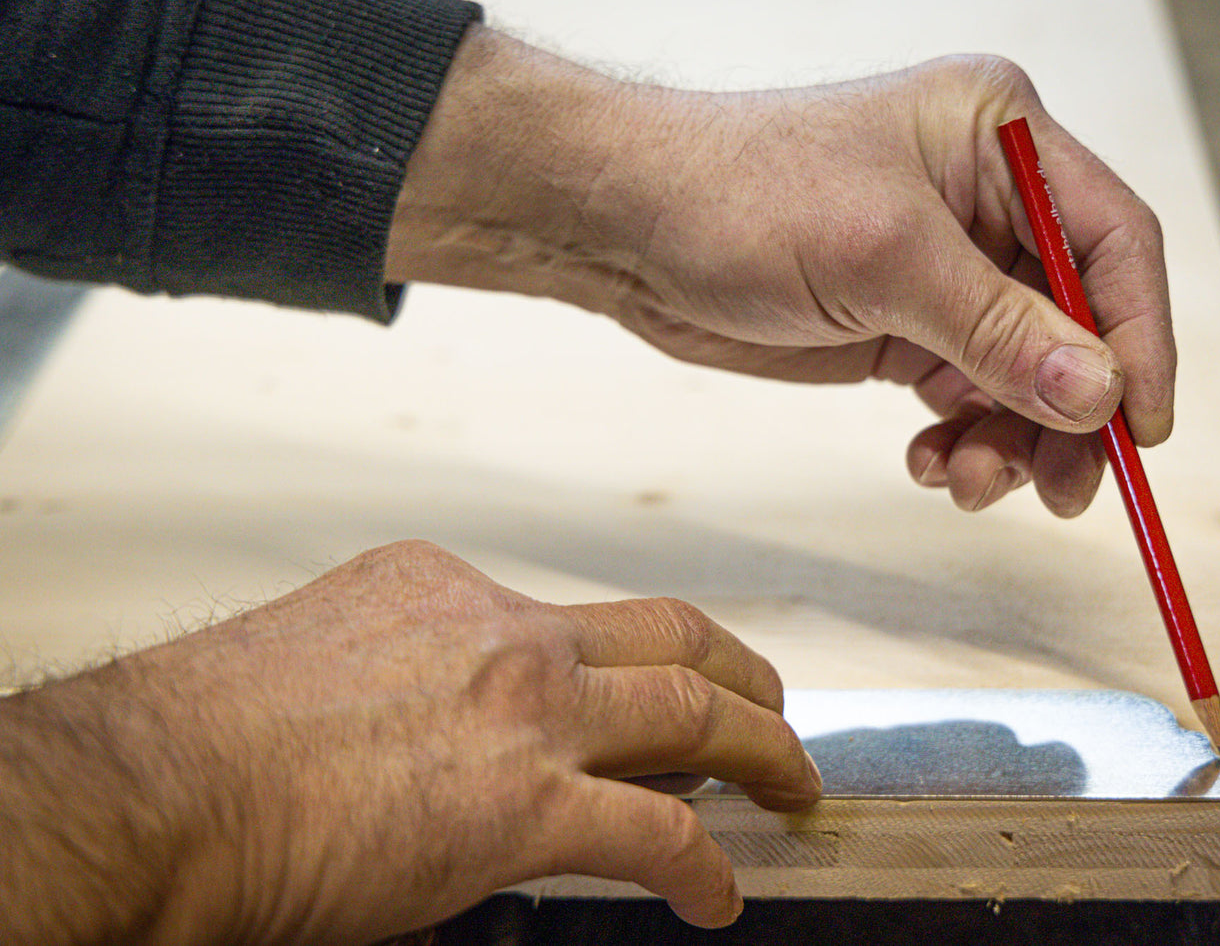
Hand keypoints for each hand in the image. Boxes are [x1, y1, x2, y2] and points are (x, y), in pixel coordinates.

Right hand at [0, 541, 819, 943]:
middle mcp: (502, 632)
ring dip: (762, 747)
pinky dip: (703, 867)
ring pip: (693, 710)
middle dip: (738, 670)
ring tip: (792, 781)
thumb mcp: (321, 661)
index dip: (629, 658)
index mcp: (444, 591)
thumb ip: (403, 678)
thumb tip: (438, 737)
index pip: (574, 616)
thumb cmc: (205, 738)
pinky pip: (658, 835)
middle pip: (667, 634)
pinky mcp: (526, 804)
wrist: (159, 788)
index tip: (649, 689)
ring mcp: (526, 711)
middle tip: (772, 704)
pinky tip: (717, 896)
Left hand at [386, 28, 1173, 517]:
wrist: (629, 230)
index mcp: (999, 137)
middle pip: (1078, 322)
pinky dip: (962, 441)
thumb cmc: (739, 196)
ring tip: (967, 481)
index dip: (1139, 339)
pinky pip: (970, 397)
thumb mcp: (882, 258)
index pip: (1113, 241)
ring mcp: (947, 269)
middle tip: (1060, 493)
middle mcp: (987, 200)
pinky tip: (928, 461)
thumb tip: (1100, 394)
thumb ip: (997, 330)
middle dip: (1069, 413)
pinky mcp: (906, 326)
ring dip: (1011, 442)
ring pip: (1026, 375)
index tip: (1139, 429)